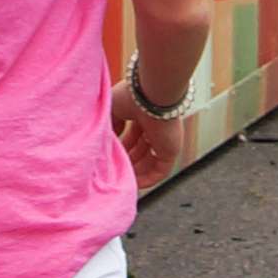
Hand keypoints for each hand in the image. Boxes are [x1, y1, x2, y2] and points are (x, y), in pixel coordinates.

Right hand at [111, 73, 184, 191]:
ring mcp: (164, 139)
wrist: (151, 93)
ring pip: (148, 161)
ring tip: (118, 179)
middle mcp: (156, 126)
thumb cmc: (131, 95)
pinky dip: (146, 179)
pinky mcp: (171, 150)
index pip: (133, 134)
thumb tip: (105, 142)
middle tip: (111, 170)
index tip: (108, 155)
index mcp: (144, 113)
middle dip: (126, 160)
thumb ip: (108, 126)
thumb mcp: (111, 109)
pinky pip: (159, 171)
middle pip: (140, 149)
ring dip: (134, 171)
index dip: (120, 146)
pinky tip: (133, 184)